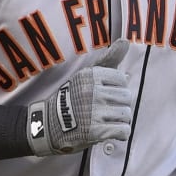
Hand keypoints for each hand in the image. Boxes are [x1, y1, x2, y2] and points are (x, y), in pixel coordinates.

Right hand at [26, 39, 133, 155]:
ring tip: (108, 121)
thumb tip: (126, 41)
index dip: (116, 89)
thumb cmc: (72, 98)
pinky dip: (121, 134)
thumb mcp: (86, 75)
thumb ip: (109, 58)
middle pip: (126, 97)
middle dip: (120, 106)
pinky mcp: (95, 131)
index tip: (104, 94)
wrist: (49, 126)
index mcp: (90, 75)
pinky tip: (113, 133)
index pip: (122, 79)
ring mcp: (93, 112)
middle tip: (105, 111)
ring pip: (127, 114)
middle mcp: (92, 92)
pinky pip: (123, 130)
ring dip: (121, 120)